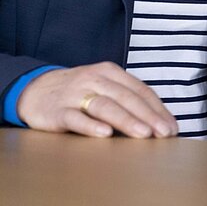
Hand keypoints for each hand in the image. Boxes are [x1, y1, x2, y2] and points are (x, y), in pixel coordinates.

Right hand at [16, 62, 177, 138]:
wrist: (35, 89)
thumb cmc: (78, 91)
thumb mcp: (103, 86)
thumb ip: (125, 98)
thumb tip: (155, 119)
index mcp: (111, 72)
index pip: (140, 90)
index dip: (158, 109)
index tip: (171, 126)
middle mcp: (95, 79)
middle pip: (127, 98)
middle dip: (149, 116)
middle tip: (164, 133)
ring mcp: (76, 94)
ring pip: (106, 106)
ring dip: (127, 121)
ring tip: (144, 134)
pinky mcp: (58, 111)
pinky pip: (76, 118)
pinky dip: (91, 126)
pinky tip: (105, 134)